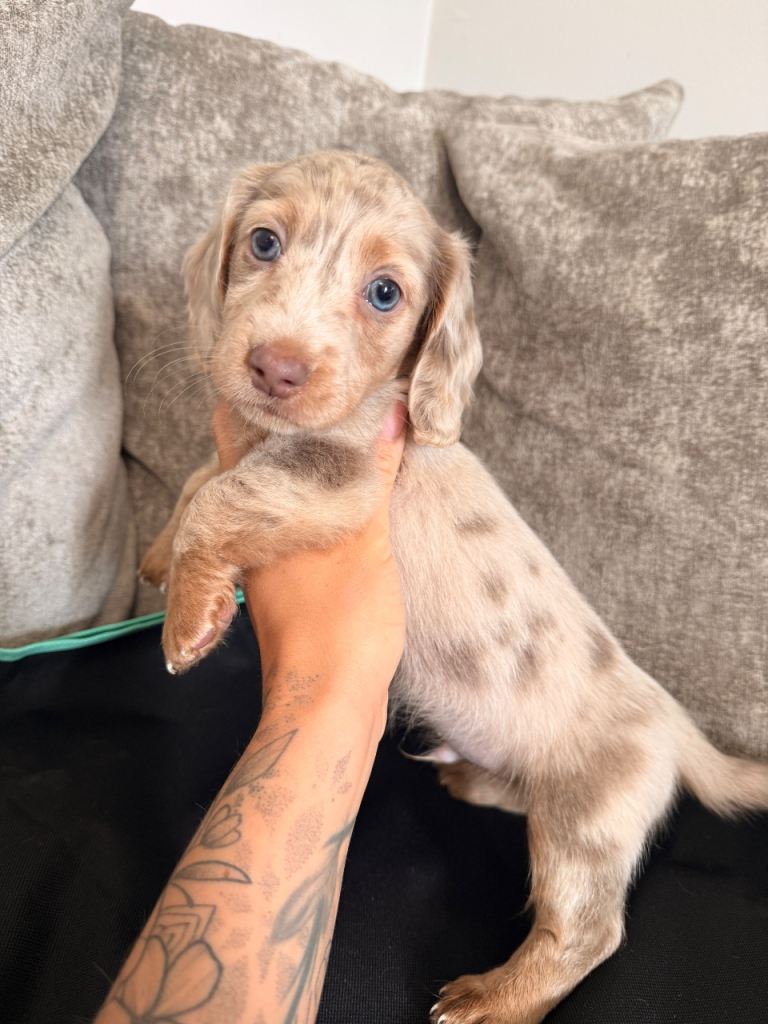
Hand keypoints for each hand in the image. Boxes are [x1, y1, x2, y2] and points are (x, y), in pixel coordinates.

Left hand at [212, 401, 407, 716]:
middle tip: (326, 404)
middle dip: (286, 438)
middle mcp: (252, 536)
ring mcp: (268, 566)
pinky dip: (319, 510)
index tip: (283, 376)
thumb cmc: (340, 621)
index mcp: (255, 515)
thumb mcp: (364, 541)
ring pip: (278, 503)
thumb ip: (372, 476)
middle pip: (256, 470)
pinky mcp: (292, 591)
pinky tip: (349, 506)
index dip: (252, 403)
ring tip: (343, 443)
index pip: (235, 439)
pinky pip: (298, 533)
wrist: (328, 705)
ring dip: (305, 474)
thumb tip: (390, 415)